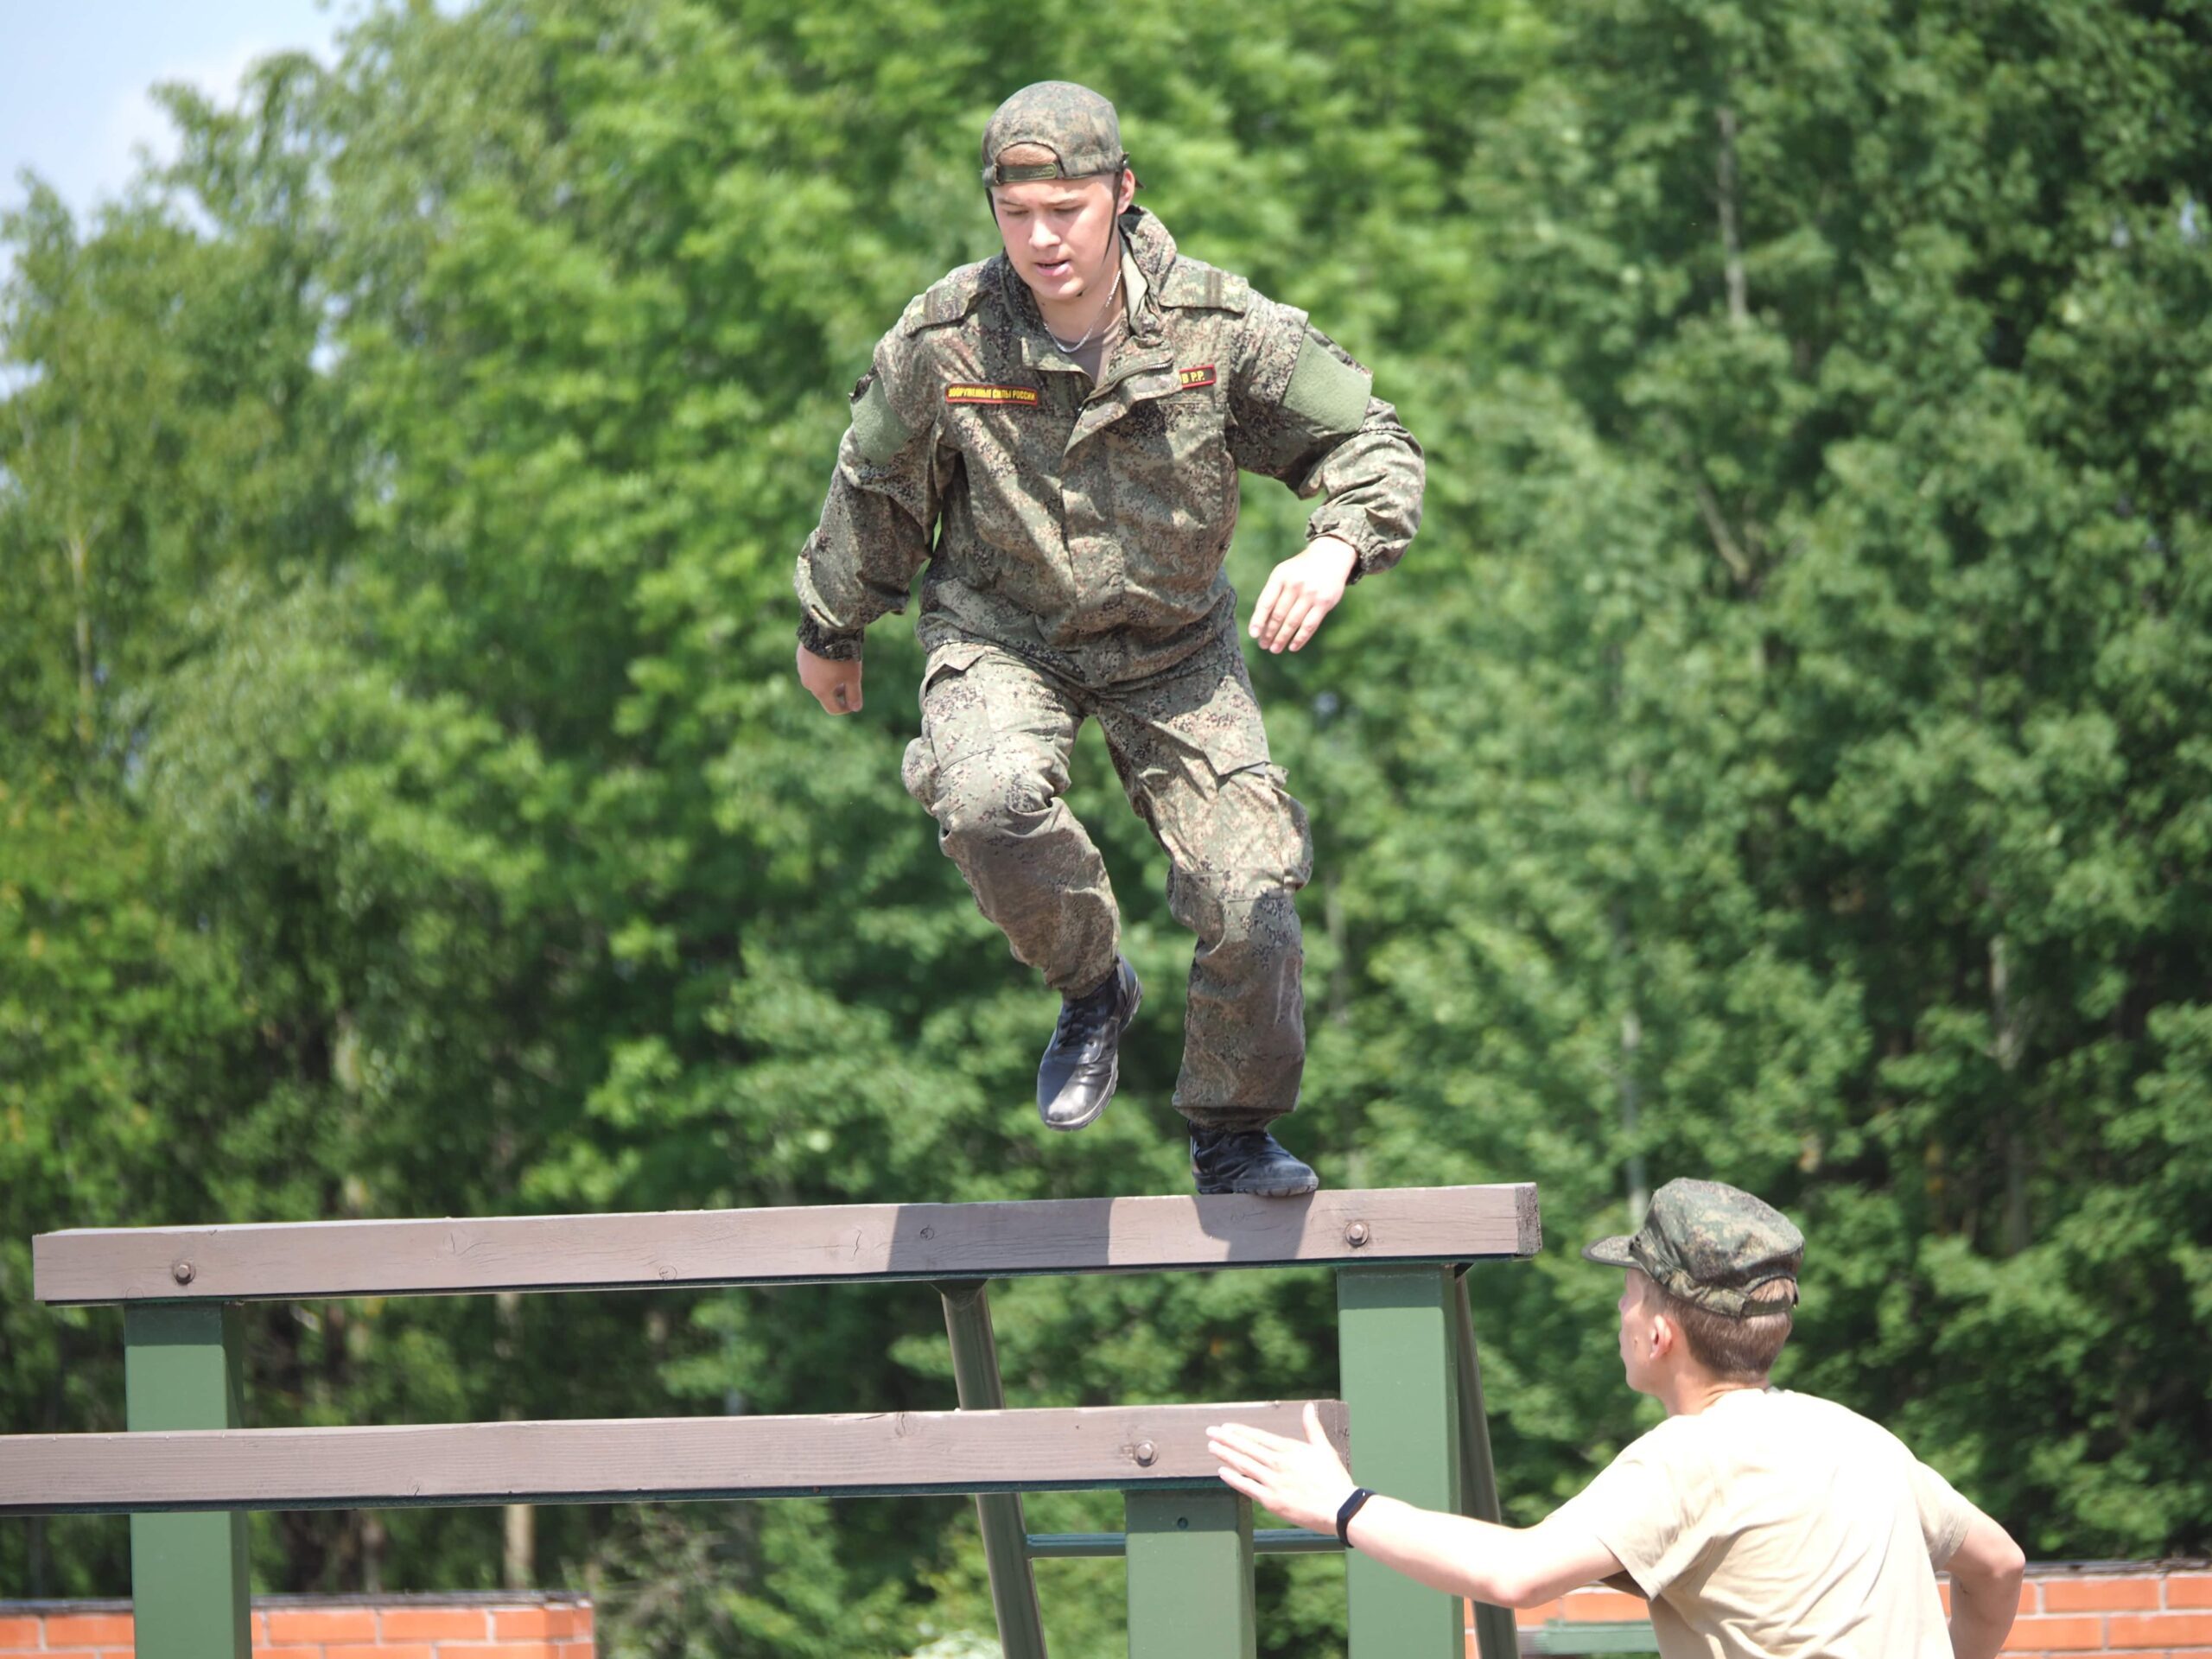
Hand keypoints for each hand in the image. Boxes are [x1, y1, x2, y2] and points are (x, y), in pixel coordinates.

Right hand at [797, 644, 862, 714]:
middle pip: (824, 694)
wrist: (827, 630)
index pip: (833, 708)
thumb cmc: (843, 656)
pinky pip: (811, 668)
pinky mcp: (800, 657)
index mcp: (821, 691)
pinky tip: (829, 656)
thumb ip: (854, 694)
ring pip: (817, 680)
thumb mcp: (853, 676)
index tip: (854, 701)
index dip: (845, 708)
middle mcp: (808, 684)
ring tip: (840, 666)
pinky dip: (820, 667)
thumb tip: (855, 708)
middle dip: (838, 692)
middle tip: (849, 682)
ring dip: (828, 679)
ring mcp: (802, 670)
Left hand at [1208, 1402, 1357, 1533]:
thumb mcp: (1324, 1448)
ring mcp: (1273, 1482)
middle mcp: (1278, 1463)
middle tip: (1210, 1432)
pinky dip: (1233, 1478)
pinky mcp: (1272, 1501)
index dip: (1240, 1431)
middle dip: (1226, 1439)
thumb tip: (1308, 1407)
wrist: (1339, 1509)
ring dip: (1226, 1455)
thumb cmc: (1334, 1479)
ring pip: (1244, 1465)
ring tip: (1212, 1446)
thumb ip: (1312, 1428)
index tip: (1226, 1427)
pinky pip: (1247, 1487)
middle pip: (1247, 1448)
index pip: (1259, 1437)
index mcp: (1290, 1449)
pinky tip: (1222, 1472)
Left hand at [1249, 536, 1358, 653]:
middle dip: (1269, 633)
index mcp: (1280, 576)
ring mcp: (1310, 594)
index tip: (1253, 634)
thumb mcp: (1284, 573)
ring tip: (1274, 648)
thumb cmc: (1301, 570)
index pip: (1266, 602)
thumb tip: (1261, 623)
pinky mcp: (1324, 603)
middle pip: (1278, 615)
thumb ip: (1273, 593)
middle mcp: (1295, 584)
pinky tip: (1292, 646)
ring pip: (1292, 622)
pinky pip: (1309, 625)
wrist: (1330, 556)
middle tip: (1263, 645)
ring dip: (1282, 638)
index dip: (1258, 620)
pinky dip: (1300, 638)